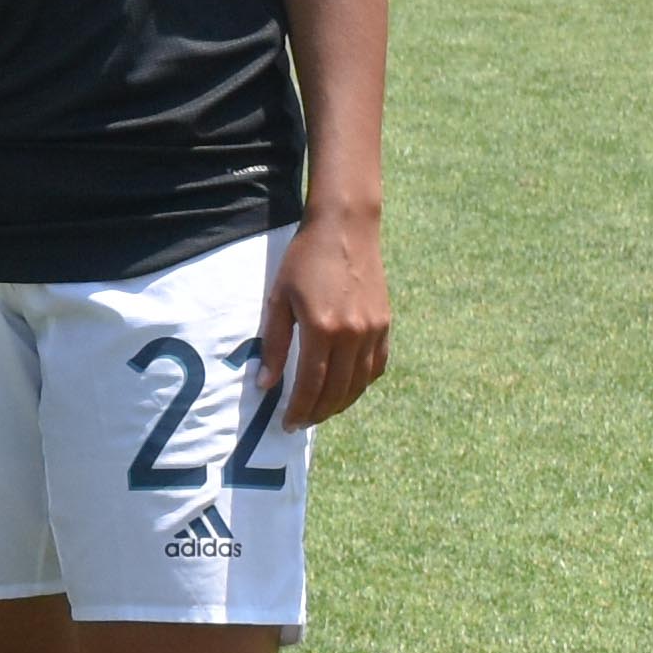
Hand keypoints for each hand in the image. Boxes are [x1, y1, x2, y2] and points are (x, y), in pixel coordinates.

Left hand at [264, 212, 388, 430]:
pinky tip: (345, 389)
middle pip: (337, 390)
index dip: (299, 409)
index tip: (287, 424)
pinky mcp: (385, 324)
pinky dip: (361, 384)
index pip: (311, 385)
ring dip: (340, 403)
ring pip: (359, 383)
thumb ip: (274, 344)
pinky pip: (376, 367)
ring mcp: (373, 330)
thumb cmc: (304, 260)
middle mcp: (353, 335)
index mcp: (322, 329)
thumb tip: (266, 384)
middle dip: (317, 412)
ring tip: (320, 411)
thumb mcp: (279, 299)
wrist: (345, 229)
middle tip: (300, 423)